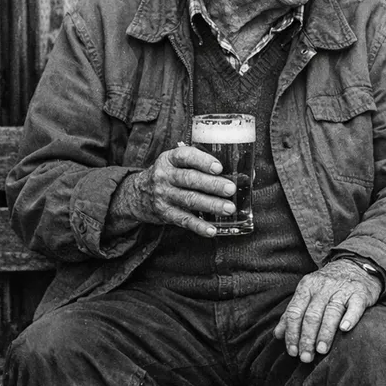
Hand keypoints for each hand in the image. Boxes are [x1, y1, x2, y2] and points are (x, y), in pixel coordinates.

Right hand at [114, 144, 236, 236]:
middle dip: (212, 185)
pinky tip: (212, 230)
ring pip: (189, 200)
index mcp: (170, 159)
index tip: (219, 167)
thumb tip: (247, 172)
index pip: (185, 156)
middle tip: (231, 189)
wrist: (138, 193)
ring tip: (229, 208)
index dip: (202, 161)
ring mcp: (164, 195)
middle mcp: (165, 176)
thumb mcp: (178, 162)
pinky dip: (199, 226)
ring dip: (211, 205)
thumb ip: (204, 163)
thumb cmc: (171, 174)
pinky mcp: (165, 213)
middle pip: (190, 180)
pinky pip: (183, 220)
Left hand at [275, 260, 384, 361]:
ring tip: (321, 350)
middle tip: (306, 357)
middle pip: (312, 315)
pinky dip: (350, 318)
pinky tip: (344, 329)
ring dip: (325, 333)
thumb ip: (292, 312)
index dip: (292, 333)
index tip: (292, 352)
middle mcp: (324, 286)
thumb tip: (278, 335)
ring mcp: (343, 289)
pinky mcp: (360, 293)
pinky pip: (355, 306)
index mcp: (307, 286)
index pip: (295, 312)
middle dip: (307, 338)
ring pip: (331, 312)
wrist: (355, 265)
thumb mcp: (307, 292)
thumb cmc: (328, 285)